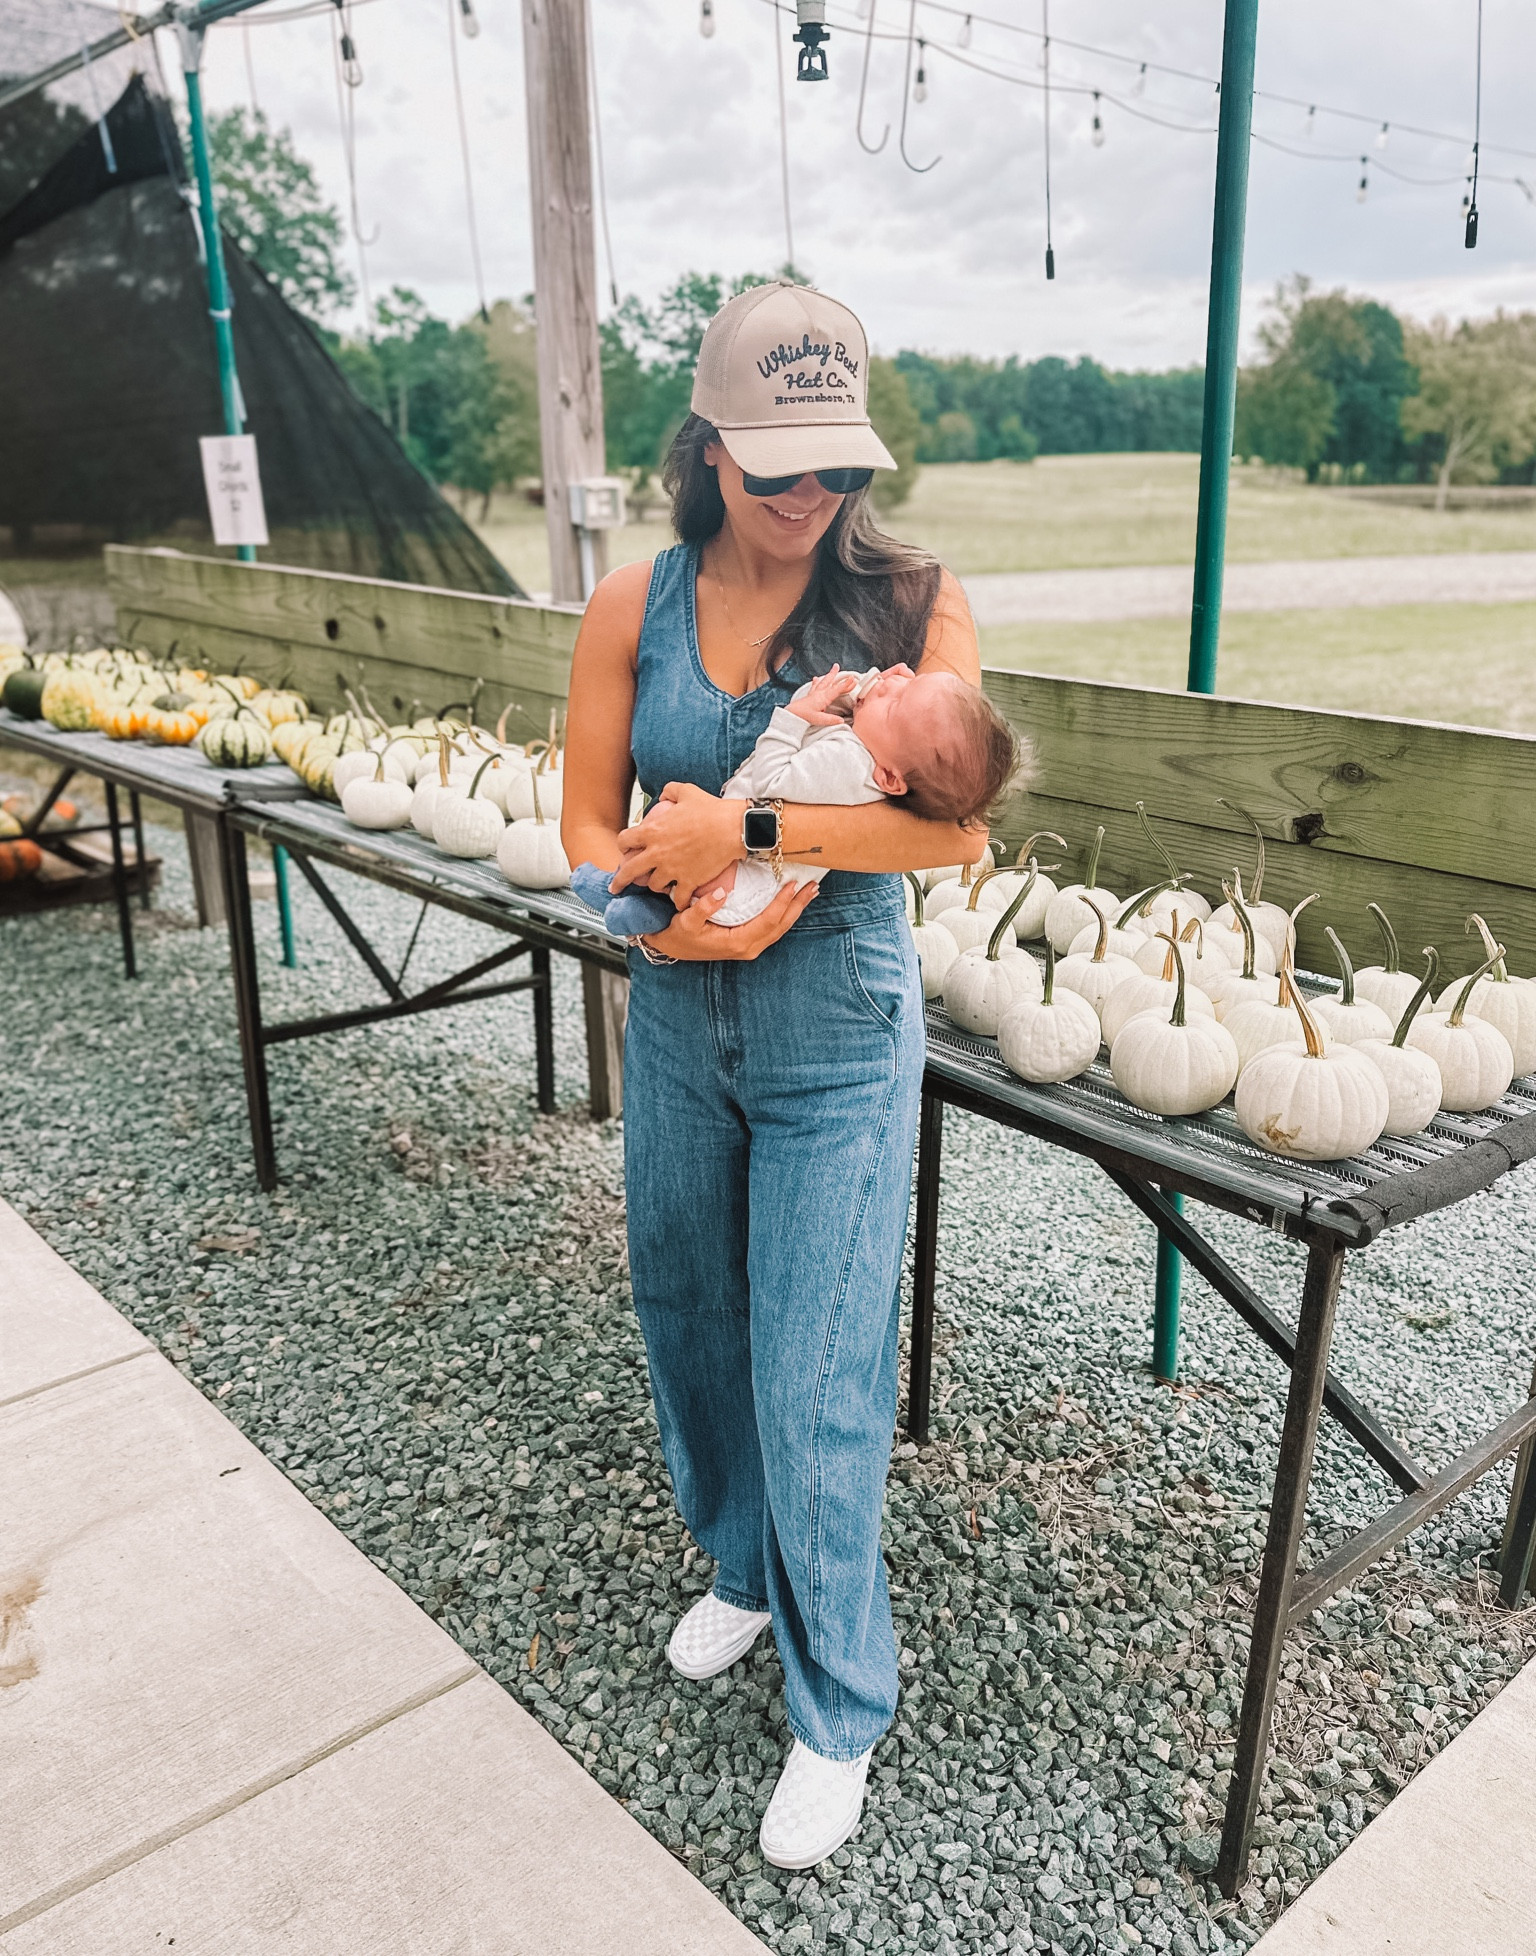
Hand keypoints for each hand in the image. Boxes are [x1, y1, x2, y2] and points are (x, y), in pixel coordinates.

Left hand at [613, 783, 741, 908]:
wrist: (732, 828)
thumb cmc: (711, 810)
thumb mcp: (686, 792)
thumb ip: (670, 791)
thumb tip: (664, 794)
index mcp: (653, 831)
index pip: (624, 840)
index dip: (622, 846)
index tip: (624, 850)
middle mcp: (657, 853)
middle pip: (629, 871)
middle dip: (620, 881)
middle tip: (616, 887)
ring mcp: (672, 869)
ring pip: (653, 885)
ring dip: (655, 885)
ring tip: (659, 885)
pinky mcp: (689, 881)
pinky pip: (678, 898)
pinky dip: (677, 901)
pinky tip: (678, 902)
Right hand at [641, 878, 817, 960]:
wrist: (671, 947)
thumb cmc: (678, 934)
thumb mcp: (686, 921)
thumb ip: (702, 908)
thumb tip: (720, 895)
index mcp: (738, 943)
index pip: (768, 921)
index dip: (782, 902)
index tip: (793, 884)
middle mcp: (748, 947)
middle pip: (782, 925)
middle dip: (798, 905)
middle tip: (814, 886)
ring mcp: (750, 947)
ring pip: (781, 927)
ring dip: (796, 909)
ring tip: (810, 892)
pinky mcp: (749, 942)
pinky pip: (774, 928)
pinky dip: (786, 913)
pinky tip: (793, 902)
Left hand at [788, 664, 857, 726]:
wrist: (791, 714)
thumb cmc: (804, 716)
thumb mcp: (819, 719)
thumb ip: (831, 719)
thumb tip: (841, 720)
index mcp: (823, 698)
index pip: (837, 690)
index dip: (846, 684)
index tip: (853, 679)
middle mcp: (819, 694)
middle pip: (829, 682)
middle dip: (836, 674)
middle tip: (839, 667)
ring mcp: (814, 694)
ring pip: (823, 682)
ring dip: (829, 676)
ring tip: (833, 669)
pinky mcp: (809, 696)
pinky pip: (815, 686)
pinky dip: (816, 682)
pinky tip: (816, 679)